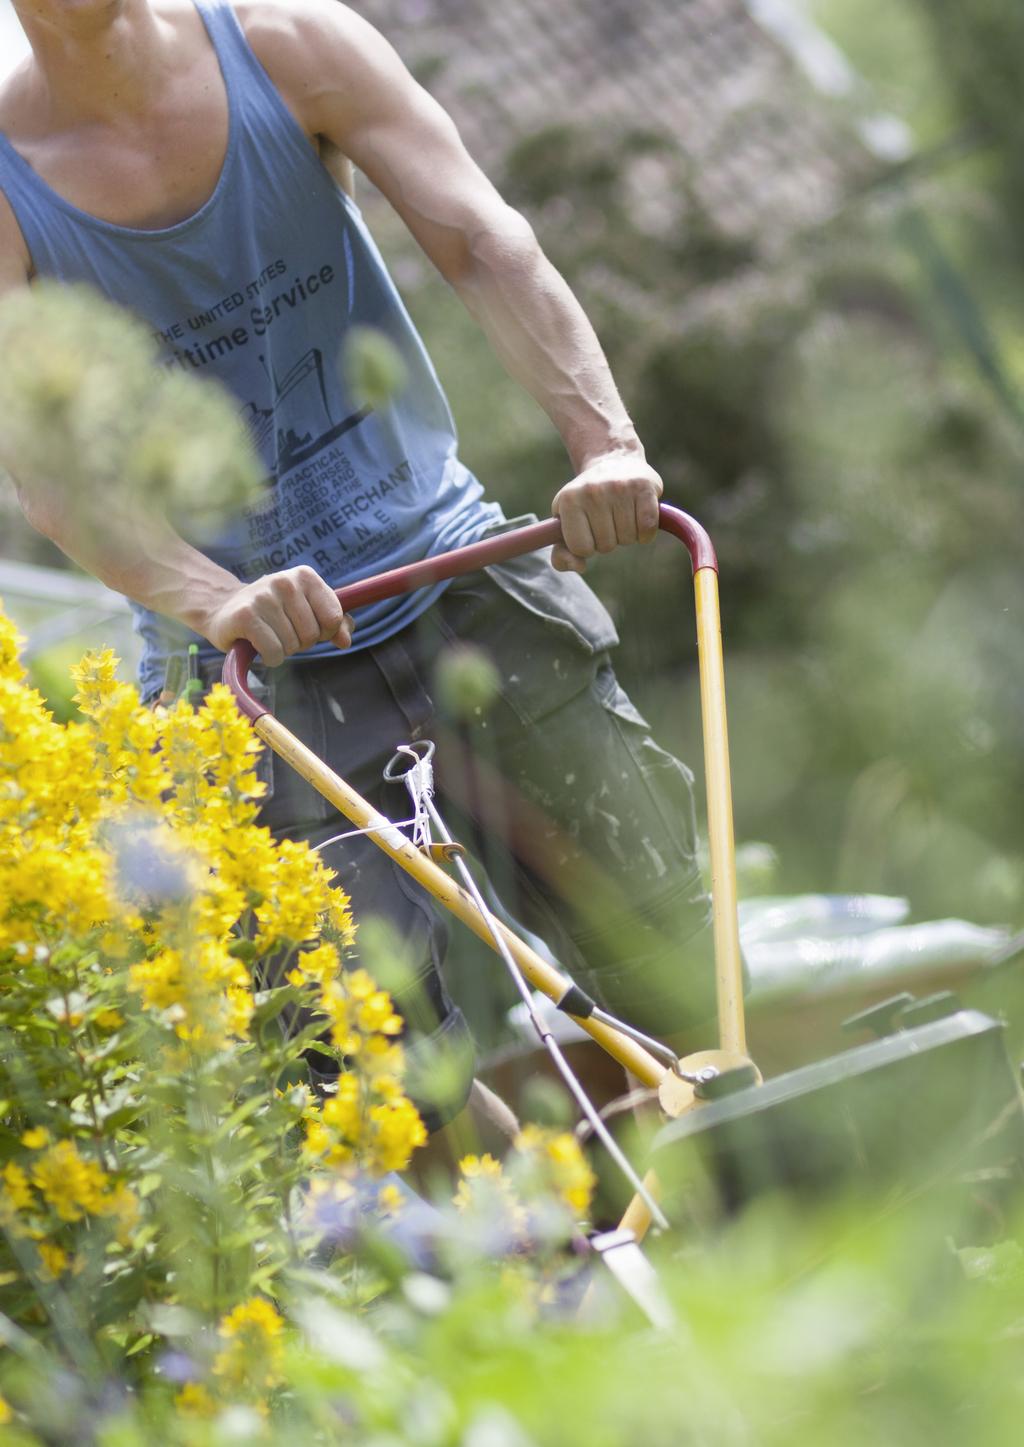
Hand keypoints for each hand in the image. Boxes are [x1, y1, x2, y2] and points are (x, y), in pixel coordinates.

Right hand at [203, 566, 354, 666]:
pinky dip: (270, 658)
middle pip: (313, 635)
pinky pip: (274, 653)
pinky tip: (258, 645)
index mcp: (305, 576)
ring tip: (268, 634)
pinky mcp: (246, 617)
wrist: (224, 609)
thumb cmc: (273, 613)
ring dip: (282, 649)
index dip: (324, 632)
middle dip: (300, 642)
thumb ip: (334, 624)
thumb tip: (346, 641)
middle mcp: (285, 582)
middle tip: (281, 630)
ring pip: (293, 646)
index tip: (308, 627)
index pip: (334, 617)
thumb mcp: (306, 611)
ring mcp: (264, 597)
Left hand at [550, 453, 662, 572]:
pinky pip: (648, 529)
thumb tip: (579, 566)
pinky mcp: (644, 487)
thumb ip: (562, 553)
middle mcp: (592, 492)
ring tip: (621, 513)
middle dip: (608, 539)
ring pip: (628, 539)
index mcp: (568, 501)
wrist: (613, 461)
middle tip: (607, 518)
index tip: (588, 530)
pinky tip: (639, 516)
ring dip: (627, 534)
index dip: (588, 545)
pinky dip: (646, 532)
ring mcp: (619, 487)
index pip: (581, 549)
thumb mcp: (566, 524)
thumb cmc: (587, 502)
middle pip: (606, 546)